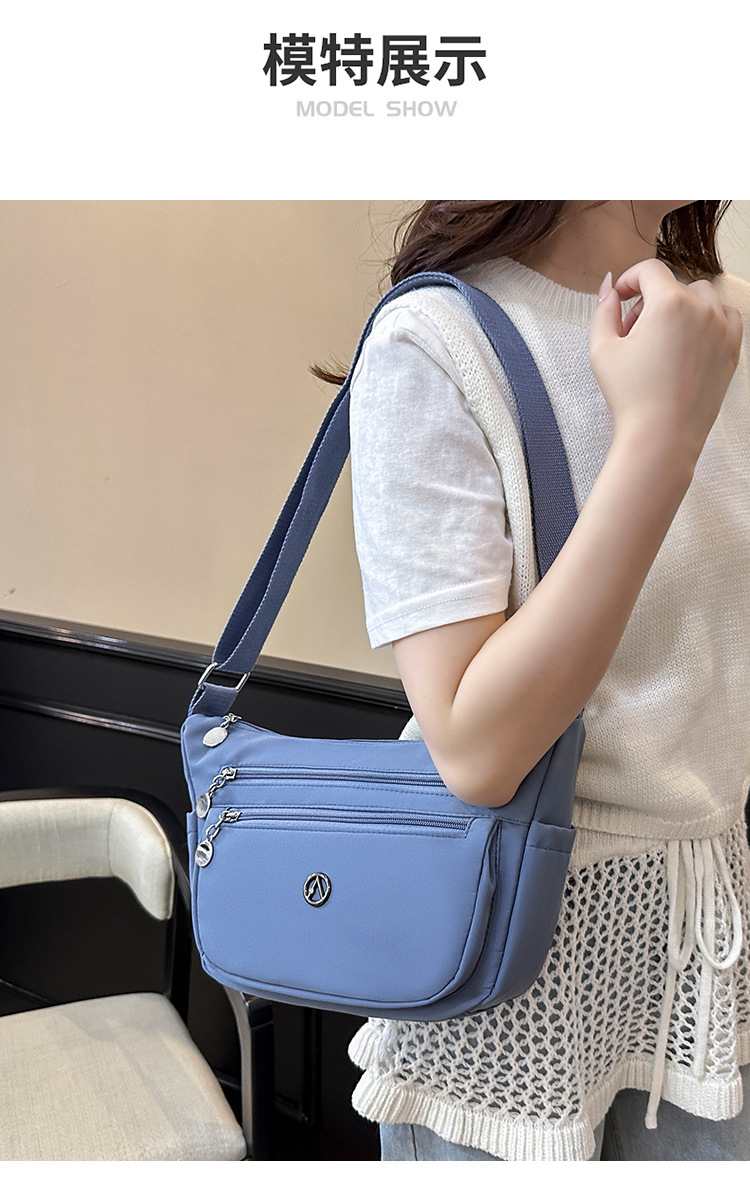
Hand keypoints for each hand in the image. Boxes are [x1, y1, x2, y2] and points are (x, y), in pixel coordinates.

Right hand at [589, 258, 742, 461]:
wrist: (661, 436)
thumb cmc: (631, 396)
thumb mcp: (602, 348)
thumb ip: (603, 310)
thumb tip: (609, 287)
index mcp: (670, 303)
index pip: (649, 270)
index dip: (629, 279)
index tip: (621, 298)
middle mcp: (702, 309)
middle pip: (674, 285)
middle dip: (650, 301)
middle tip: (633, 332)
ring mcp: (722, 328)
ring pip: (702, 297)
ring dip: (680, 306)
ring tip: (662, 337)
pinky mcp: (732, 348)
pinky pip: (726, 316)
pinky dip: (708, 319)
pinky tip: (687, 341)